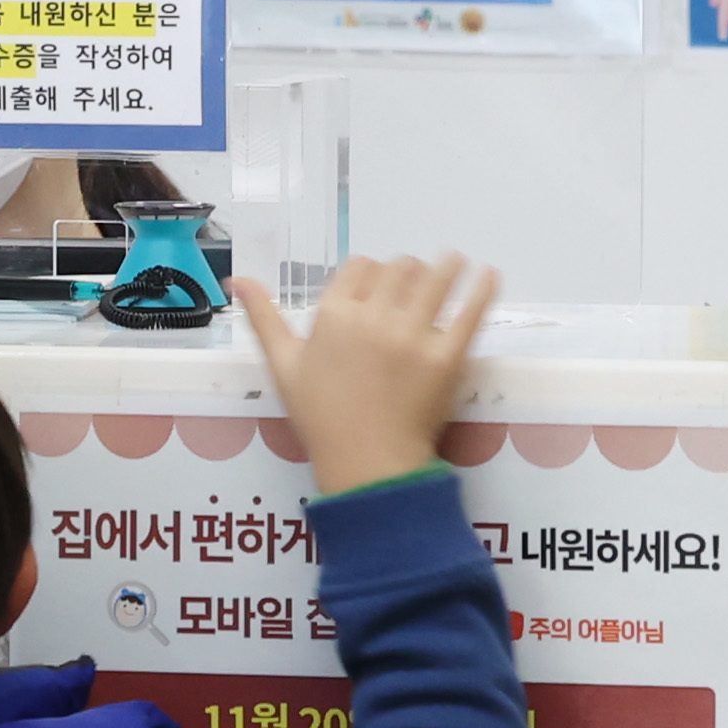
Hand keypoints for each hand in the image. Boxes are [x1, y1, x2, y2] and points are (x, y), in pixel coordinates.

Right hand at [232, 256, 497, 495]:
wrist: (366, 465)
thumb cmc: (321, 418)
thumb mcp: (284, 366)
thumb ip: (264, 318)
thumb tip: (238, 281)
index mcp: (333, 315)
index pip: (360, 267)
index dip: (371, 271)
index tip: (379, 283)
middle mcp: (373, 318)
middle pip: (400, 268)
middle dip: (407, 270)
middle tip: (416, 280)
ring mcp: (413, 337)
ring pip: (435, 280)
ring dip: (446, 266)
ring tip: (456, 262)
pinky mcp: (448, 357)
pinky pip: (469, 313)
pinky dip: (481, 289)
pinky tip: (489, 275)